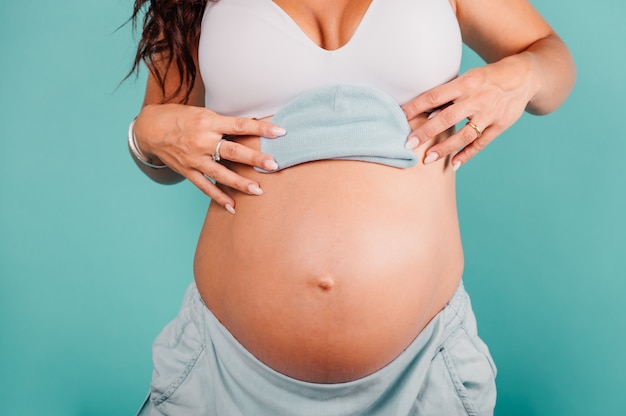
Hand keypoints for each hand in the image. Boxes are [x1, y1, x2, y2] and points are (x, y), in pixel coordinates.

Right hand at [134, 104, 285, 212]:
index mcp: (208, 121)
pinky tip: (233, 206)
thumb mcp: (202, 112)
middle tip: (274, 164)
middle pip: (233, 151)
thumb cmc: (180, 117)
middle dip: (254, 159)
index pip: (240, 125)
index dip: (261, 128)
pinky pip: (205, 186)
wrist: (149, 128)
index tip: (280, 132)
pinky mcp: (187, 171)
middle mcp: (202, 140)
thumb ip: (224, 123)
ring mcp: (194, 158)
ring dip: (240, 183)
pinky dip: (219, 197)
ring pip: (221, 173)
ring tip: (258, 190)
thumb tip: (253, 127)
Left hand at [402, 55, 535, 169]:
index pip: (435, 96)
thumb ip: (449, 95)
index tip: (400, 117)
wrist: (524, 76)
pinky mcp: (500, 125)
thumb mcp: (468, 78)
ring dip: (445, 148)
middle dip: (426, 132)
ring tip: (427, 159)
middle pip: (447, 118)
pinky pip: (481, 143)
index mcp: (465, 84)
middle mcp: (477, 99)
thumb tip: (423, 111)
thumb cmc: (486, 78)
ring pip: (464, 135)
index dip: (416, 107)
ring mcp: (490, 114)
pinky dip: (468, 154)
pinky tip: (454, 163)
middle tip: (408, 144)